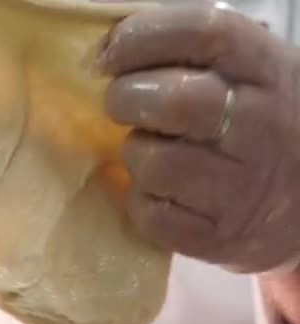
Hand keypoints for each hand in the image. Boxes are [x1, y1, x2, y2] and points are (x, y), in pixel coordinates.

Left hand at [100, 4, 299, 273]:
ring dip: (136, 155)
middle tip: (120, 104)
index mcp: (269, 71)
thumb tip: (107, 49)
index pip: (203, 32)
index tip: (107, 54)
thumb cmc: (258, 129)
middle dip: (124, 98)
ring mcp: (243, 187)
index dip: (141, 36)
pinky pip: (150, 214)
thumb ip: (193, 56)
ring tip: (153, 153)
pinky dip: (141, 201)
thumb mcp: (249, 77)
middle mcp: (263, 126)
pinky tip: (160, 193)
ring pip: (153, 162)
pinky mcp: (219, 237)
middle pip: (172, 100)